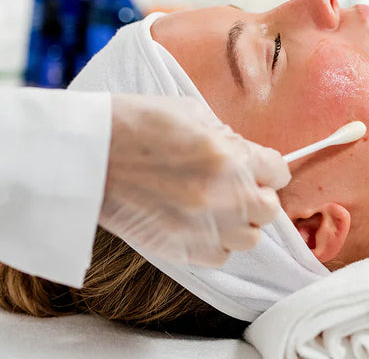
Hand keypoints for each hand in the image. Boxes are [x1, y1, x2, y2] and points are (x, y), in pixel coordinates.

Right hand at [101, 94, 290, 265]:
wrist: (90, 154)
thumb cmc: (136, 123)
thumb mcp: (191, 111)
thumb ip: (225, 136)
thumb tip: (242, 153)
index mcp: (230, 157)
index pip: (279, 171)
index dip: (269, 167)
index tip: (260, 167)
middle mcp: (224, 196)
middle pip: (270, 210)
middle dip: (258, 195)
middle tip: (237, 185)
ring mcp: (202, 227)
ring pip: (249, 239)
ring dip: (239, 222)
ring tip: (216, 206)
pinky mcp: (180, 249)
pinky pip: (220, 257)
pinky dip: (215, 242)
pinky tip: (198, 222)